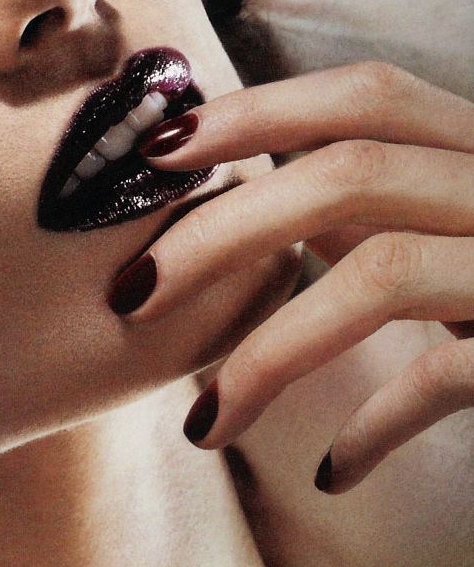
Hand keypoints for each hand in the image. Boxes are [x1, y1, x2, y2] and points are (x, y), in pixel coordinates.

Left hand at [110, 61, 473, 491]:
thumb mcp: (468, 223)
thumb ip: (390, 206)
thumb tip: (243, 207)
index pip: (370, 95)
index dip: (256, 109)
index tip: (158, 147)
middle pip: (350, 174)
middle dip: (222, 229)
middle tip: (127, 294)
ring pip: (381, 272)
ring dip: (269, 349)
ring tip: (203, 422)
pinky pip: (452, 373)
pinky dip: (379, 423)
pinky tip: (334, 471)